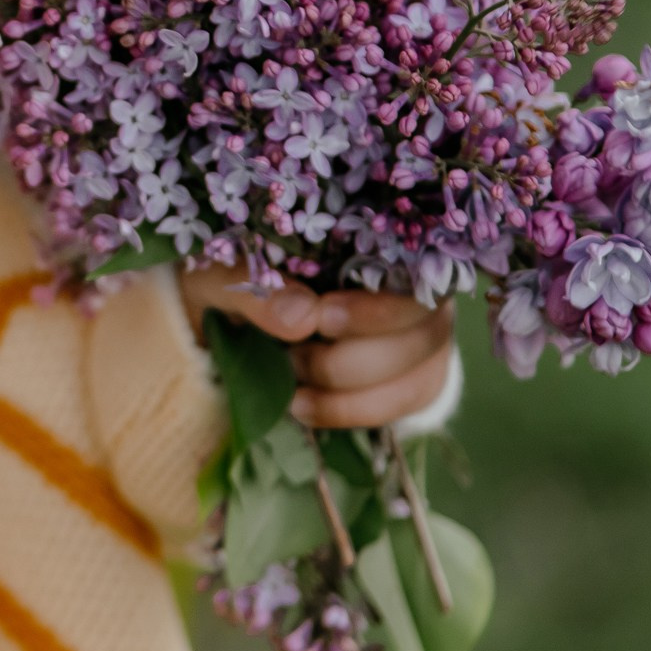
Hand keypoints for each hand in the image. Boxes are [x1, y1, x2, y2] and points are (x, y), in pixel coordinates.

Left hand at [180, 268, 455, 431]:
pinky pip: (409, 399)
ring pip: (420, 368)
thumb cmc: (239, 282)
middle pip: (427, 327)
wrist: (234, 323)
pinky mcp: (417, 373)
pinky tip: (303, 405)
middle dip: (356, 355)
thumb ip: (257, 288)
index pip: (415, 270)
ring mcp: (422, 330)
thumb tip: (303, 316)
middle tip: (296, 357)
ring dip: (350, 386)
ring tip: (293, 376)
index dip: (377, 306)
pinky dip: (352, 410)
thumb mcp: (224, 276)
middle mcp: (413, 282)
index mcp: (372, 240)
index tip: (321, 319)